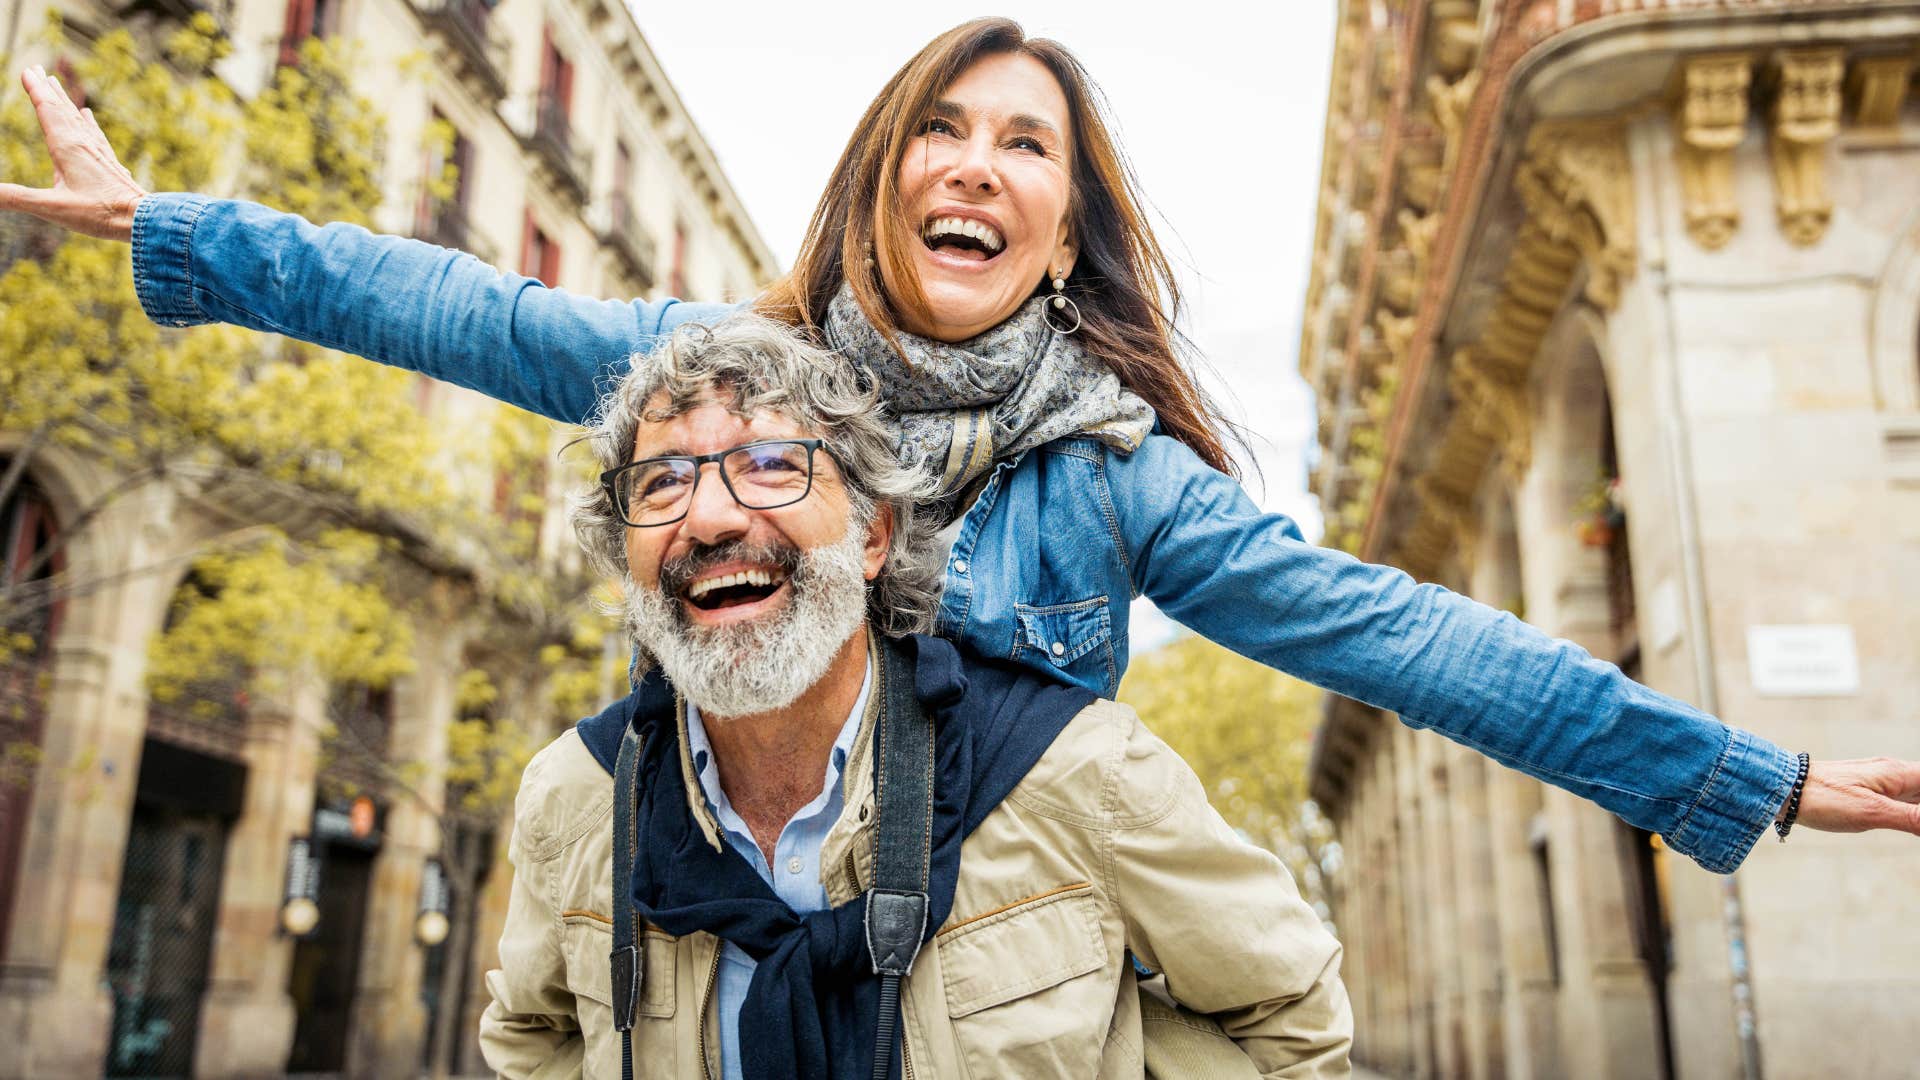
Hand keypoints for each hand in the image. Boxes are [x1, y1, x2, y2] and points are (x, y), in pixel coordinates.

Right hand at [0, 65, 147, 241]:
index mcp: (67, 147)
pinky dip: (87, 122)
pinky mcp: (110, 164)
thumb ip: (17, 198)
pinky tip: (88, 117)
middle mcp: (84, 144)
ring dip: (65, 101)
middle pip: (62, 110)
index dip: (36, 90)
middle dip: (48, 89)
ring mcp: (99, 153)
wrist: (144, 220)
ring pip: (78, 120)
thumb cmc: (101, 214)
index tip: (27, 70)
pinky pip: (95, 135)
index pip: (47, 111)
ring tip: (57, 84)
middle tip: (38, 69)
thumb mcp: (52, 207)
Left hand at [1790, 757, 1919, 834]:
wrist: (1781, 789)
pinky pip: (1902, 799)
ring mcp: (1880, 781)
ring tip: (1913, 825)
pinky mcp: (1867, 791)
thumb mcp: (1872, 813)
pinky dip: (1913, 811)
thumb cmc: (1823, 798)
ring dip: (1918, 809)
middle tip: (1916, 826)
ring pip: (1917, 793)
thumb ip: (1912, 818)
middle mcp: (1893, 773)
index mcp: (1898, 773)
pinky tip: (1911, 822)